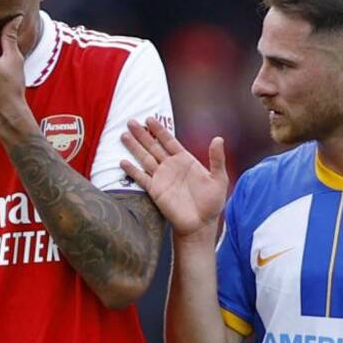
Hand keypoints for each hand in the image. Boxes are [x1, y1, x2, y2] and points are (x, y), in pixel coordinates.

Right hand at [120, 117, 227, 236]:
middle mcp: (170, 166)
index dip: (159, 130)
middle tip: (131, 121)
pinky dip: (132, 170)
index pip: (169, 141)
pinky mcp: (155, 191)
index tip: (150, 119)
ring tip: (124, 135)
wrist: (201, 224)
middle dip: (142, 134)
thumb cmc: (212, 202)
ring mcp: (161, 178)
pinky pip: (142, 178)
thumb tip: (218, 138)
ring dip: (134, 147)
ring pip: (145, 158)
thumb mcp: (219, 178)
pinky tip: (123, 161)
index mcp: (184, 160)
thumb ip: (217, 159)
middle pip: (153, 146)